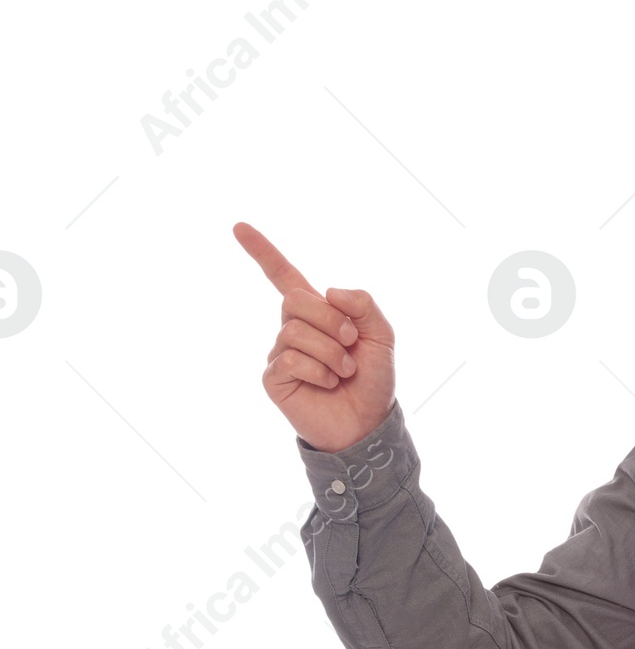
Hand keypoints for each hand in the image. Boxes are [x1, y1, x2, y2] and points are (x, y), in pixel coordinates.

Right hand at [235, 221, 395, 453]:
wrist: (369, 422)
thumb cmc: (373, 379)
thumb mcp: (381, 336)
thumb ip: (363, 305)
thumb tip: (327, 292)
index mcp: (318, 312)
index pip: (284, 275)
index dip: (263, 251)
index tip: (238, 226)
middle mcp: (293, 328)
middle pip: (295, 299)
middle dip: (331, 320)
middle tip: (351, 345)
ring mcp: (280, 352)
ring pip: (295, 331)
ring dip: (331, 352)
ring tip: (344, 370)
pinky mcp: (274, 378)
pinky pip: (290, 360)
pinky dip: (319, 371)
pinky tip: (328, 383)